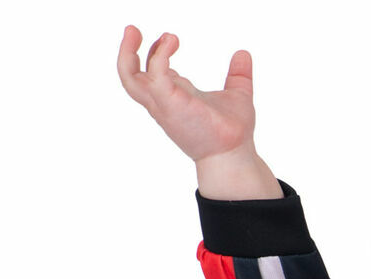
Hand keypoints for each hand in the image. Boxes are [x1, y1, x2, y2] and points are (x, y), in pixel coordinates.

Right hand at [117, 26, 258, 163]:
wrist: (234, 155)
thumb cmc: (233, 133)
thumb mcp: (237, 95)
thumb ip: (238, 74)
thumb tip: (243, 54)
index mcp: (176, 99)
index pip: (153, 75)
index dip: (157, 54)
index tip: (171, 40)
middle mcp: (165, 102)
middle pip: (131, 77)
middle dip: (127, 52)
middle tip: (133, 30)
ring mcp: (164, 105)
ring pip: (129, 78)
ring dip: (127, 53)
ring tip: (134, 31)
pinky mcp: (170, 103)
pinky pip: (155, 73)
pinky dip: (160, 54)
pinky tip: (173, 41)